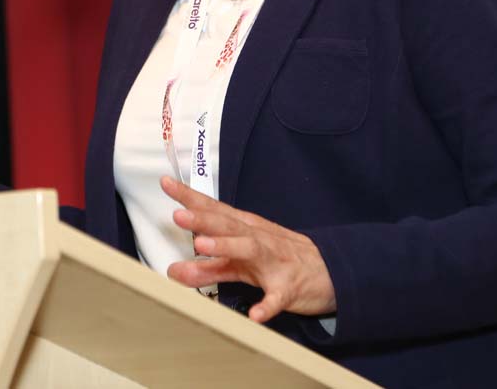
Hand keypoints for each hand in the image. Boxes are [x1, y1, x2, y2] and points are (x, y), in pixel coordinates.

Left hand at [161, 175, 335, 323]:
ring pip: (249, 250)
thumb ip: (207, 266)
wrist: (329, 271)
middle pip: (227, 225)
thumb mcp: (241, 262)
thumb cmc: (278, 259)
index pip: (214, 209)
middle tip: (178, 215)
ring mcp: (274, 261)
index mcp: (245, 229)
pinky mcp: (288, 287)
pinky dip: (266, 305)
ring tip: (201, 246)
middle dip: (202, 220)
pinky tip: (255, 313)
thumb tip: (173, 270)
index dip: (190, 197)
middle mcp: (257, 239)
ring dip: (225, 246)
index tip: (167, 184)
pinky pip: (277, 297)